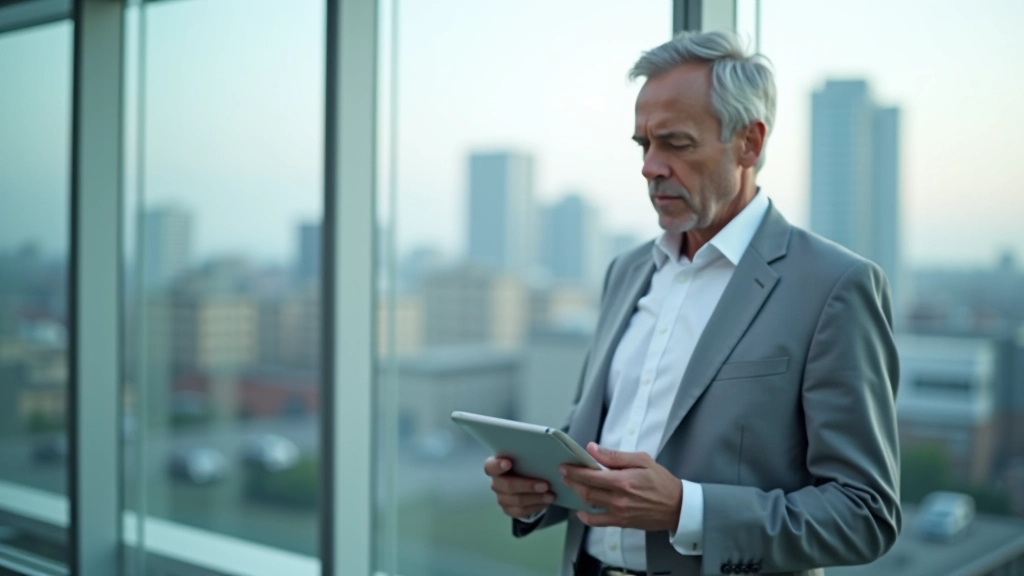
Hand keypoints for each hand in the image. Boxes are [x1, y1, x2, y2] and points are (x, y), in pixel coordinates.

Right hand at [484, 456, 555, 518]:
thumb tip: (545, 457)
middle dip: (527, 486)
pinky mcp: (508, 509)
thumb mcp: (525, 458)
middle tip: (545, 485)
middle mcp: (496, 482)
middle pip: (507, 486)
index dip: (498, 465)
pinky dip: (535, 507)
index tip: (509, 463)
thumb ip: (528, 457)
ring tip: (550, 496)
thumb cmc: (524, 465)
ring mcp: (501, 497)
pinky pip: (521, 511)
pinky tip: (545, 502)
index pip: (490, 466)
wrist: (526, 481)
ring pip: (517, 500)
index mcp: (495, 466)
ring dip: (536, 498)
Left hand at [560, 443, 681, 530]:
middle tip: (564, 473)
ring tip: (571, 485)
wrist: (677, 507)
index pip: (590, 476)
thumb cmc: (661, 481)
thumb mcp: (642, 460)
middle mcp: (618, 498)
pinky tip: (580, 511)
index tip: (564, 465)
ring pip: (590, 504)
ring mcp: (618, 512)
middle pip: (586, 490)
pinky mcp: (621, 522)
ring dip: (577, 494)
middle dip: (571, 481)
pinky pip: (598, 522)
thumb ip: (615, 456)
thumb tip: (592, 449)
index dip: (574, 471)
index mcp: (622, 481)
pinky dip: (586, 517)